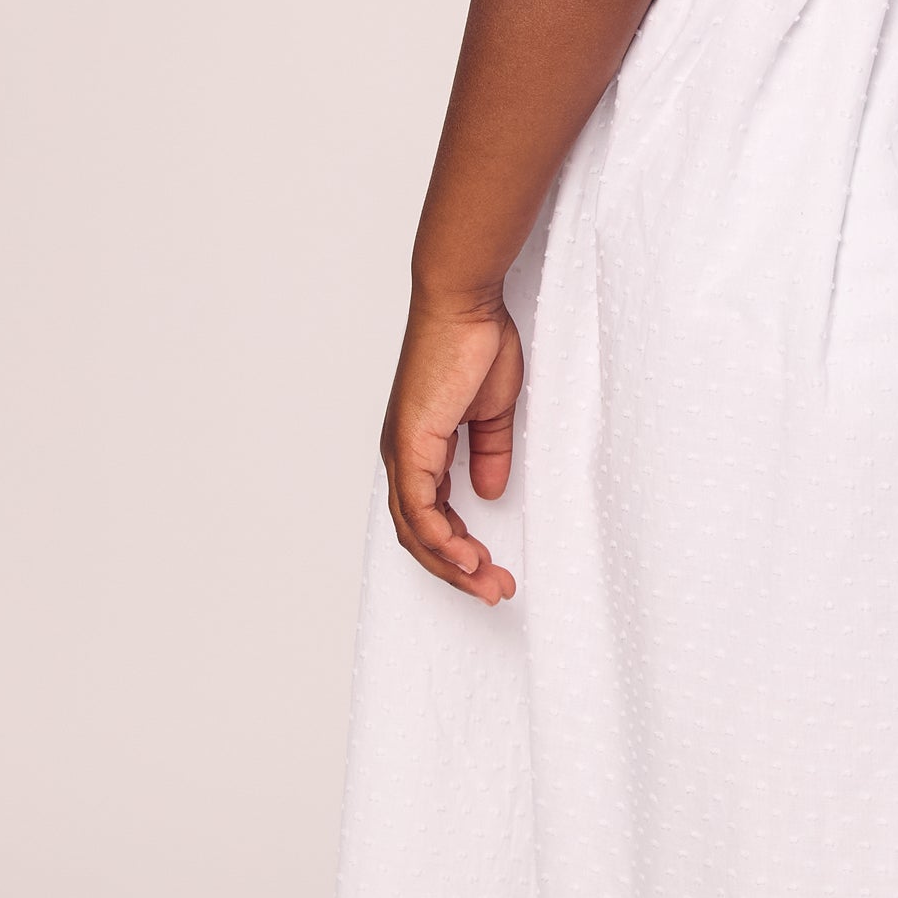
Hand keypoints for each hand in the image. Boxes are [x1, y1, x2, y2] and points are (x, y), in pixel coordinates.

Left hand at [381, 296, 523, 602]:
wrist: (465, 306)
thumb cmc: (476, 344)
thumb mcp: (492, 413)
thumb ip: (488, 454)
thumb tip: (488, 492)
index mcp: (421, 448)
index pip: (431, 516)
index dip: (459, 549)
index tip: (492, 568)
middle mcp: (403, 456)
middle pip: (419, 535)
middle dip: (457, 570)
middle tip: (494, 591)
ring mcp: (402, 452)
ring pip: (417, 531)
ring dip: (453, 564)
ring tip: (488, 584)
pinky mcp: (410, 445)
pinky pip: (420, 508)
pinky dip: (442, 539)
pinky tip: (466, 557)